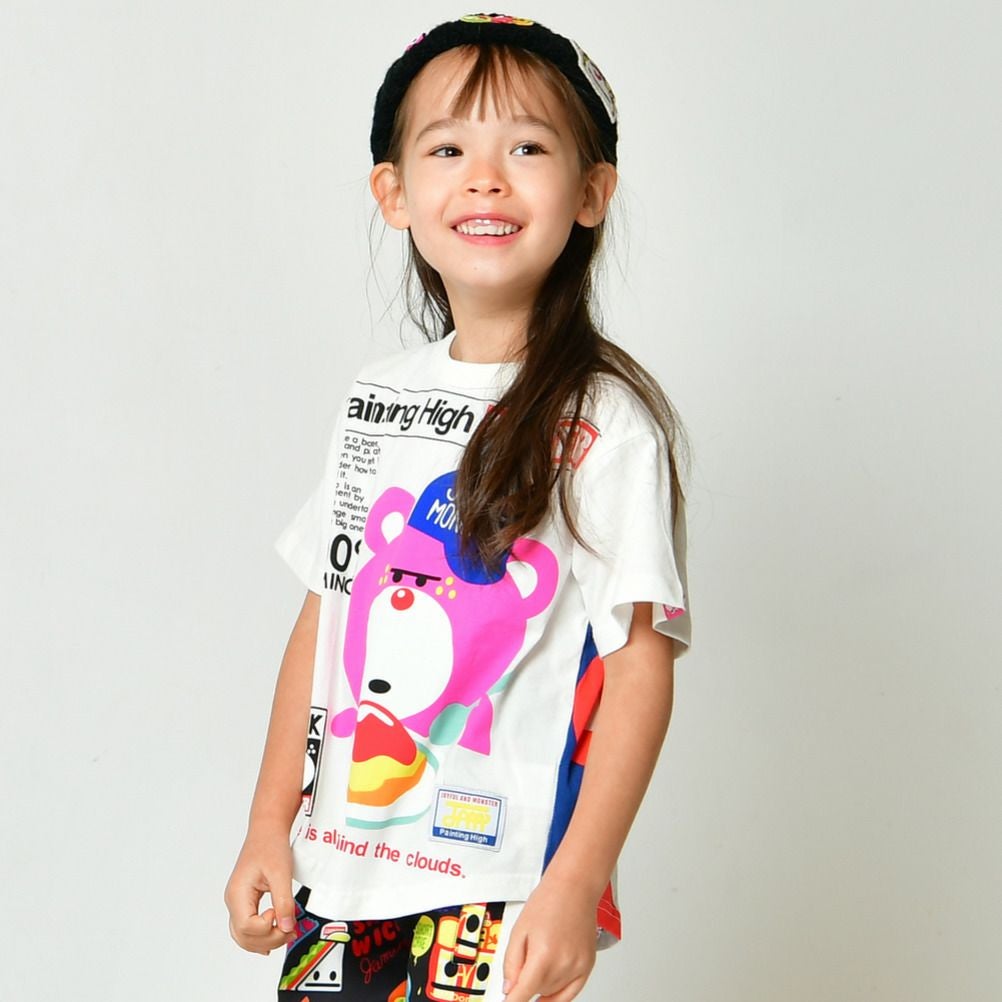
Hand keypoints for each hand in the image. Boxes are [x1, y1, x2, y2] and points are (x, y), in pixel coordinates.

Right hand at [223, 827, 296, 954]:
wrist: (267, 831)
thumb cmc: (270, 845)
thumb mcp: (281, 873)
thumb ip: (284, 902)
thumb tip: (288, 927)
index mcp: (238, 893)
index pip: (246, 926)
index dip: (266, 928)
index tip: (281, 916)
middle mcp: (233, 900)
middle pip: (244, 936)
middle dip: (269, 939)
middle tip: (291, 931)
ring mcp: (237, 902)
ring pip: (244, 936)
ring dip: (265, 940)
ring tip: (287, 933)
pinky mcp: (245, 901)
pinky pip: (247, 927)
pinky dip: (260, 935)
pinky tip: (273, 936)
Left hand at [502, 874, 597, 1001]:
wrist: (574, 887)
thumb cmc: (548, 900)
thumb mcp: (519, 929)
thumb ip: (511, 963)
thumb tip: (509, 988)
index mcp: (543, 955)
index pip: (523, 994)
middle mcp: (563, 965)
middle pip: (537, 992)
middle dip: (526, 984)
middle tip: (525, 960)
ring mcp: (578, 967)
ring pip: (552, 993)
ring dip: (541, 985)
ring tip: (541, 956)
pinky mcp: (588, 965)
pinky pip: (571, 993)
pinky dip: (558, 995)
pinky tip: (549, 993)